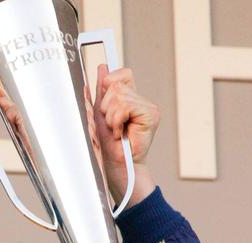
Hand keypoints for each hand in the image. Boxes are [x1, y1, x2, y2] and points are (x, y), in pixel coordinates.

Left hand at [94, 65, 158, 205]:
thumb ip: (101, 91)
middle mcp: (141, 100)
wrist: (116, 166)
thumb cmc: (108, 145)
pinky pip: (125, 106)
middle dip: (105, 107)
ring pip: (118, 96)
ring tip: (116, 131)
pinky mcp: (151, 114)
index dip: (109, 84)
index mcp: (130, 98)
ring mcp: (148, 107)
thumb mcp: (100, 114)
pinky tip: (122, 133)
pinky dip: (117, 121)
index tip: (105, 104)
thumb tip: (102, 67)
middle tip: (112, 125)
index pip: (121, 74)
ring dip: (110, 117)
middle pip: (115, 84)